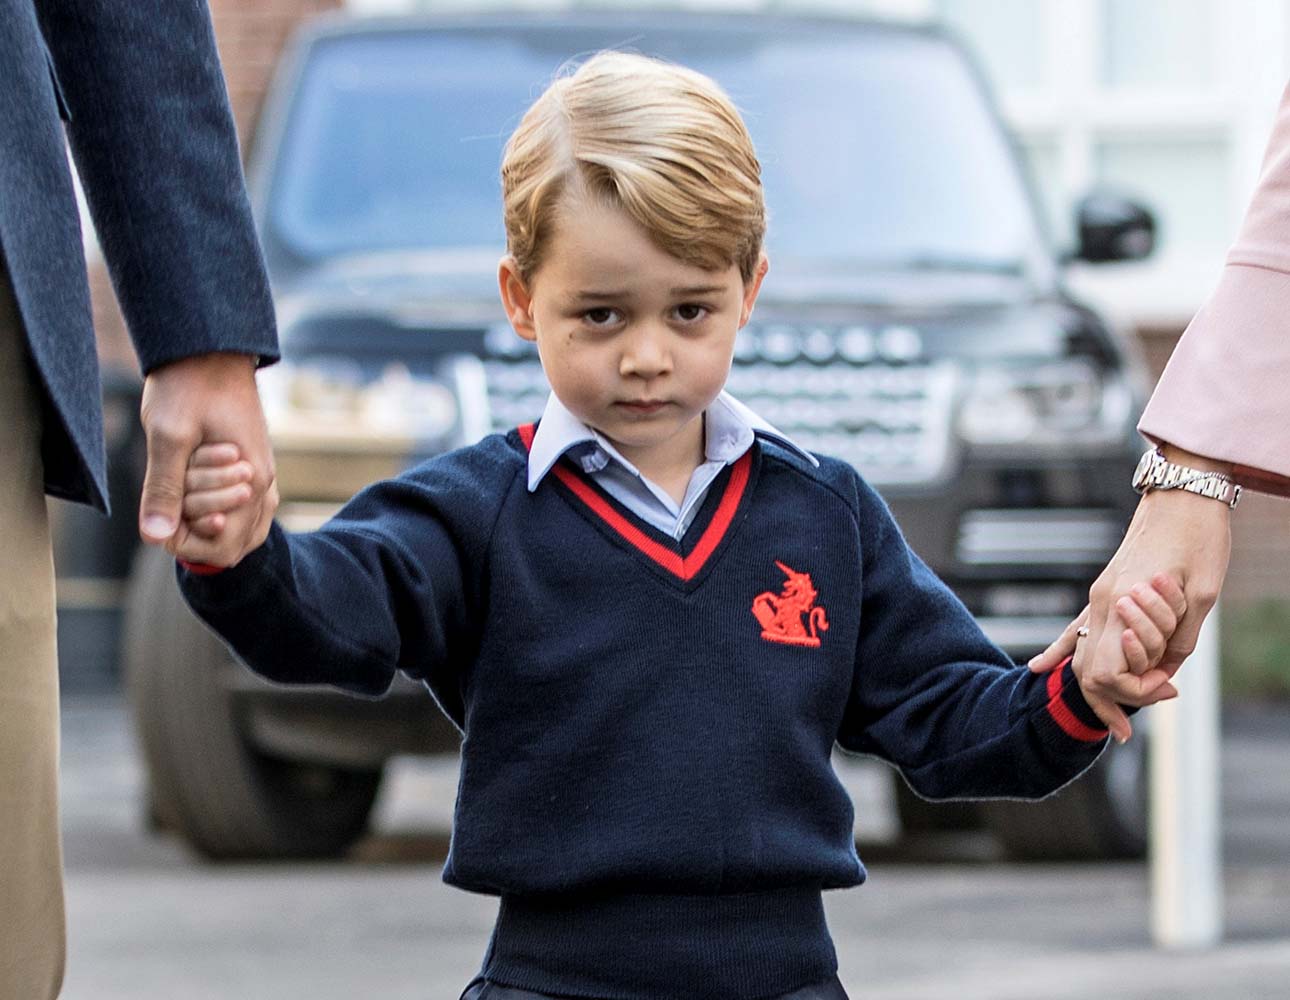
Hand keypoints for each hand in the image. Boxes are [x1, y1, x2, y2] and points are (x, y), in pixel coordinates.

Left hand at [138, 352, 277, 566]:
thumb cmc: (188, 386)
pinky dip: (220, 510)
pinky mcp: (256, 465)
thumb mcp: (168, 436)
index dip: (186, 543)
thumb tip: (155, 537)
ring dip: (210, 522)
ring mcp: (264, 475)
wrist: (210, 349)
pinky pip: (247, 509)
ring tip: (182, 496)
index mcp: (252, 481)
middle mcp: (265, 483)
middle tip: (171, 499)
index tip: (160, 516)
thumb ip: (163, 489)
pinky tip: (196, 494)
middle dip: (198, 533)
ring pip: (245, 529)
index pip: (225, 547)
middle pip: (237, 544)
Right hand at [1029, 482, 1229, 740]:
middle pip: (1088, 670)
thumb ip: (1180, 637)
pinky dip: (1057, 651)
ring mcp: (1099, 594)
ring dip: (1094, 688)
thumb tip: (1166, 670)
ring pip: (1079, 653)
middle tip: (1132, 725)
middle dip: (1110, 702)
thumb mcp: (1203, 595)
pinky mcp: (1104, 588)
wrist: (1184, 492)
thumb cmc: (1199, 538)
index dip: (1135, 692)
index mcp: (1123, 602)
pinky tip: (1037, 667)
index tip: (1166, 691)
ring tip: (1110, 720)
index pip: (1108, 671)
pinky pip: (1073, 627)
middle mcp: (1102, 601)